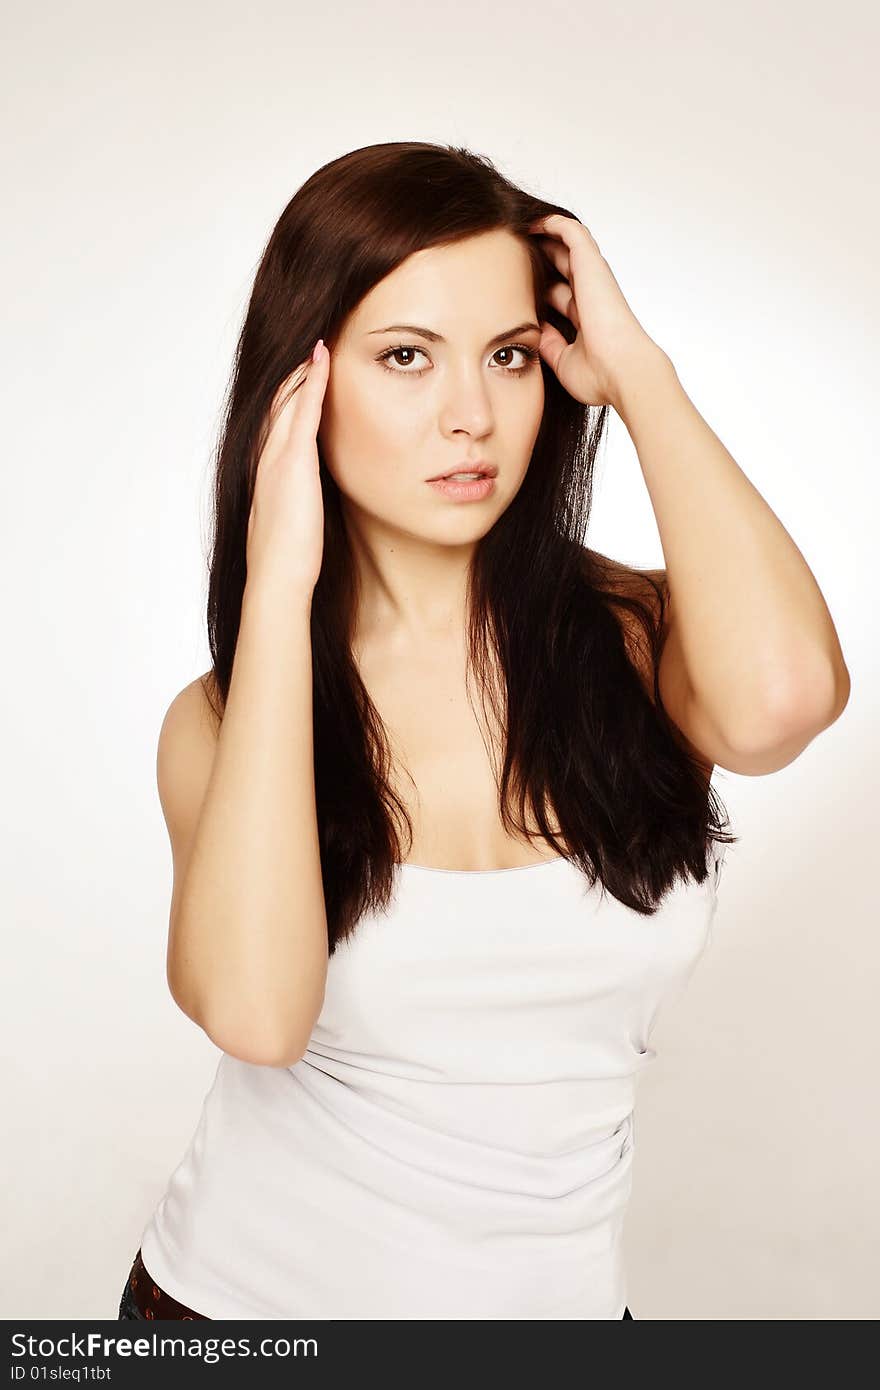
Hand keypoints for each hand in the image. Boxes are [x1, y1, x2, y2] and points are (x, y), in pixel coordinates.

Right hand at [246, 341, 329, 600]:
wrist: (276, 578)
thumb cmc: (287, 560)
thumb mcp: (293, 522)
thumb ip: (299, 502)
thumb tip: (308, 500)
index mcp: (266, 473)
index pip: (273, 423)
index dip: (284, 395)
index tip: (298, 373)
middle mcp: (266, 459)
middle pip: (276, 404)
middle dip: (289, 374)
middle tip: (305, 343)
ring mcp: (277, 458)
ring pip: (286, 400)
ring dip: (299, 370)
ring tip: (313, 341)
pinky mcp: (294, 462)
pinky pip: (303, 411)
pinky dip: (311, 382)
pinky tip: (321, 359)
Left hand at [528, 213, 669, 410]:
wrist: (620, 371)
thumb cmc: (599, 375)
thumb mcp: (563, 361)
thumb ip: (549, 344)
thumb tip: (534, 332)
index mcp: (585, 319)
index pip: (560, 295)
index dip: (539, 287)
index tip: (512, 284)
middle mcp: (590, 295)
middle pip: (562, 268)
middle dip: (539, 259)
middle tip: (510, 251)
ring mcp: (592, 278)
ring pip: (566, 245)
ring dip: (544, 236)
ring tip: (517, 229)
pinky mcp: (592, 265)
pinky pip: (571, 233)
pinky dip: (552, 224)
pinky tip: (531, 222)